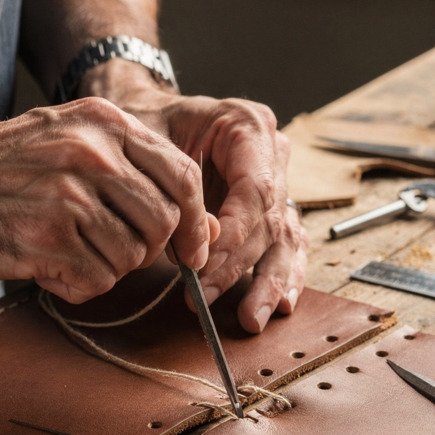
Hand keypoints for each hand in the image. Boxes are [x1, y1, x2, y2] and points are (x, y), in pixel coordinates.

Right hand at [0, 97, 215, 303]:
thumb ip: (138, 176)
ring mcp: (70, 194)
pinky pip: (94, 281)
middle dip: (147, 251)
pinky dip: (74, 285)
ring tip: (63, 250)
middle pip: (163, 223)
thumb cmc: (0, 171)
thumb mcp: (71, 147)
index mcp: (104, 123)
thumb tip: (207, 227)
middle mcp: (93, 153)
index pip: (183, 176)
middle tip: (108, 252)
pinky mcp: (47, 237)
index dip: (194, 222)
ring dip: (103, 268)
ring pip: (130, 257)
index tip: (190, 250)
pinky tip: (45, 265)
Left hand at [88, 62, 309, 332]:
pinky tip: (281, 303)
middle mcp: (272, 152)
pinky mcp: (274, 209)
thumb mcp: (151, 142)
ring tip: (250, 317)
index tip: (203, 263)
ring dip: (267, 282)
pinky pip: (287, 246)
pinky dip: (283, 276)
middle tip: (207, 296)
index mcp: (248, 124)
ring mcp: (278, 181)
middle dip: (238, 265)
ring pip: (284, 238)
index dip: (234, 232)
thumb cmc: (147, 124)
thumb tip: (201, 245)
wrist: (150, 117)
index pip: (255, 188)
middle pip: (268, 219)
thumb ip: (178, 191)